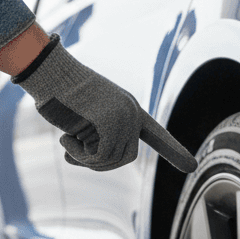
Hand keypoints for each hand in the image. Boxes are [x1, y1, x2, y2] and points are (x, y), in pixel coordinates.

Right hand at [13, 39, 196, 173]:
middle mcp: (131, 112)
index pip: (154, 132)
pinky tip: (66, 137)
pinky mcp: (111, 122)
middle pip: (125, 157)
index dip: (172, 150)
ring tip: (67, 138)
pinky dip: (79, 156)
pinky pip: (99, 157)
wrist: (48, 72)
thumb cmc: (58, 93)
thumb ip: (93, 137)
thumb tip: (88, 160)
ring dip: (83, 158)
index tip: (191, 166)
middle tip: (72, 152)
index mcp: (128, 107)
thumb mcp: (82, 117)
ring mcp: (123, 116)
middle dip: (96, 162)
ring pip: (111, 160)